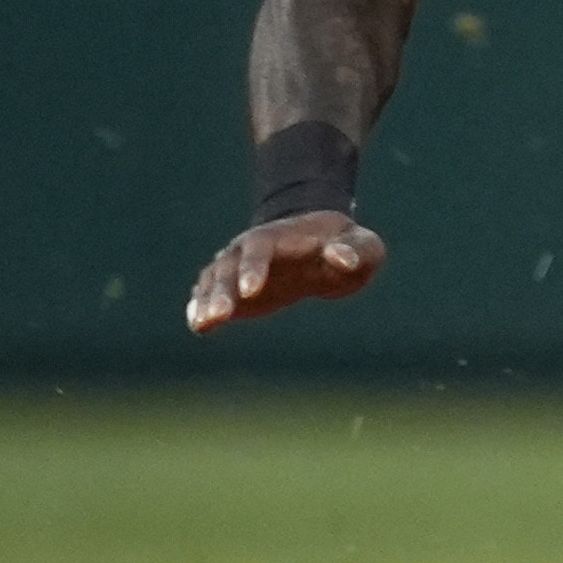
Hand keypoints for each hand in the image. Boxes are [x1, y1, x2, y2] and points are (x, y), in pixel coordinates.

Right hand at [185, 212, 386, 332]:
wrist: (327, 250)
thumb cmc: (349, 247)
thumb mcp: (364, 246)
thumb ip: (355, 250)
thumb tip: (340, 257)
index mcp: (280, 235)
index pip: (259, 246)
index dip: (253, 267)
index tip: (251, 291)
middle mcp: (250, 249)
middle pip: (229, 266)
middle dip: (222, 290)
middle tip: (219, 316)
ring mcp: (240, 269)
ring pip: (214, 281)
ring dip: (207, 301)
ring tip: (203, 324)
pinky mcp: (235, 290)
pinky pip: (211, 296)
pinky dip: (202, 309)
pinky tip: (199, 327)